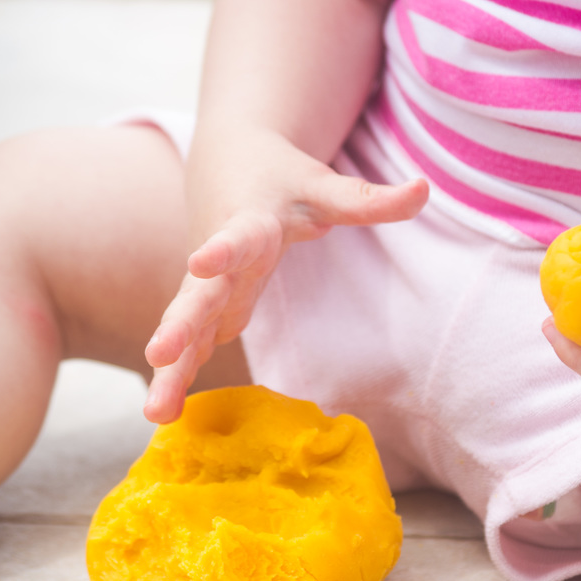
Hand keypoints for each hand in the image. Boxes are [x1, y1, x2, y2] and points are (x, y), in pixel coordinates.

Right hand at [143, 132, 427, 422]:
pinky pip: (190, 345)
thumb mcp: (322, 186)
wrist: (230, 166)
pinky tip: (164, 414)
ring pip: (185, 330)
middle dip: (178, 326)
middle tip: (158, 355)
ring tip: (155, 413)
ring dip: (171, 370)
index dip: (222, 250)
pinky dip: (178, 376)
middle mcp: (218, 260)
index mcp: (248, 225)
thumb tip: (425, 189)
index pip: (236, 237)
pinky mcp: (207, 309)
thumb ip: (368, 199)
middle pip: (197, 295)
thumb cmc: (279, 179)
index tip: (202, 260)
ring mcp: (208, 288)